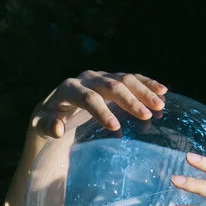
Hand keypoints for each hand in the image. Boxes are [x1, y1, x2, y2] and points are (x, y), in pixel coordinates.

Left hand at [31, 70, 166, 137]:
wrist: (55, 107)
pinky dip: (147, 83)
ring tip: (160, 106)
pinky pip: (132, 78)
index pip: (88, 98)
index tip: (115, 128)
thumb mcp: (42, 126)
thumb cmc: (48, 121)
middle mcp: (86, 78)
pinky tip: (163, 91)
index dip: (102, 112)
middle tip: (147, 116)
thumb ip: (47, 126)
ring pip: (125, 78)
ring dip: (144, 91)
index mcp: (69, 89)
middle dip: (129, 100)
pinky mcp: (111, 78)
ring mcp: (101, 76)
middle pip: (111, 86)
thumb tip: (58, 129)